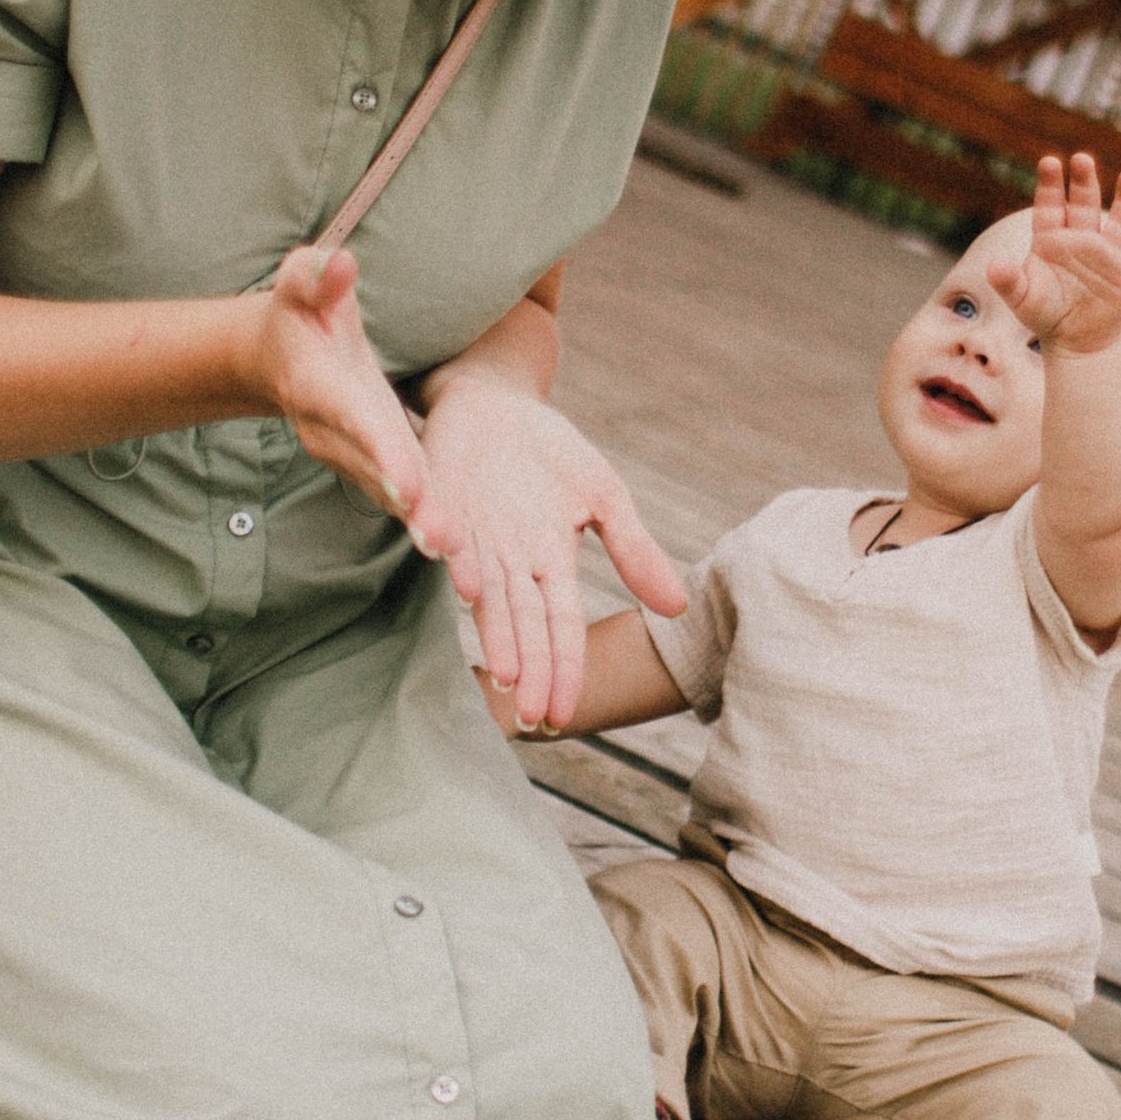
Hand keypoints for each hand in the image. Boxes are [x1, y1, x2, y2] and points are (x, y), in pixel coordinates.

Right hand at [255, 242, 439, 536]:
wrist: (273, 358)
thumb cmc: (297, 311)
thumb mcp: (299, 282)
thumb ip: (316, 275)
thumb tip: (341, 263)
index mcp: (319, 385)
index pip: (355, 420)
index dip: (384, 450)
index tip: (411, 481)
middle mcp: (332, 430)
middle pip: (376, 470)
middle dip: (410, 502)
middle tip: (443, 539)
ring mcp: (349, 454)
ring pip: (389, 491)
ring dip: (421, 521)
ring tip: (455, 552)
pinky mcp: (369, 465)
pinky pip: (399, 494)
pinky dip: (424, 518)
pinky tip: (457, 548)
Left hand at [417, 375, 685, 730]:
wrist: (495, 401)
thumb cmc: (550, 454)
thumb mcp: (604, 495)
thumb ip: (634, 550)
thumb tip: (678, 608)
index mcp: (550, 563)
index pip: (562, 627)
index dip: (564, 670)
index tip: (564, 716)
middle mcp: (511, 562)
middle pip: (525, 625)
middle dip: (531, 671)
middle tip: (533, 718)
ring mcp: (475, 536)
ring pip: (488, 595)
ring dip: (498, 635)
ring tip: (507, 675)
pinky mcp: (442, 503)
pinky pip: (452, 534)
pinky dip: (460, 558)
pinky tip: (467, 584)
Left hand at [988, 152, 1120, 356]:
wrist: (1076, 344)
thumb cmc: (1045, 316)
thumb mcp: (1023, 300)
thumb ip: (1008, 282)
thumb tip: (993, 267)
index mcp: (1053, 239)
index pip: (1051, 206)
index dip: (1050, 185)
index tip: (1048, 162)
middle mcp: (1083, 239)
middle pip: (1085, 204)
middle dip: (1084, 181)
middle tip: (1082, 159)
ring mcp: (1110, 256)